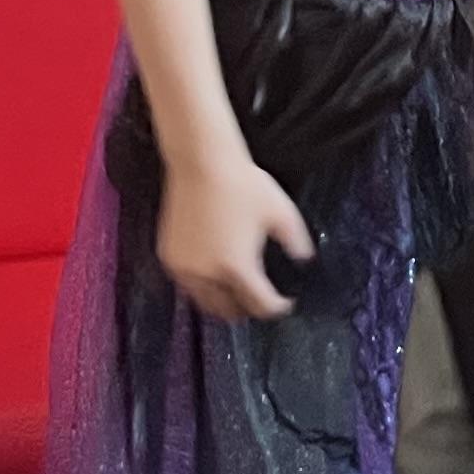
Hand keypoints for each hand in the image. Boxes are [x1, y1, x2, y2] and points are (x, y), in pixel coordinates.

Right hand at [161, 153, 310, 321]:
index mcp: (237, 267)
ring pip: (204, 302)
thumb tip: (304, 260)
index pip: (259, 304)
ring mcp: (184, 267)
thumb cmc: (243, 184)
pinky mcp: (169, 256)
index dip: (276, 307)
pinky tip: (213, 277)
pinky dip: (201, 287)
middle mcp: (207, 274)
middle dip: (247, 310)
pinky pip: (187, 285)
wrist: (202, 162)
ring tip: (236, 295)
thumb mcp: (281, 212)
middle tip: (259, 302)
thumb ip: (297, 242)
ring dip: (222, 302)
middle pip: (228, 311)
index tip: (284, 303)